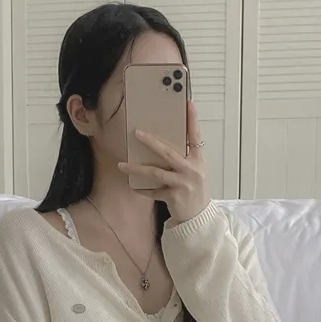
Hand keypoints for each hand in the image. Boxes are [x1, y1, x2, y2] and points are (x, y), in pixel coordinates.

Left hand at [118, 101, 209, 223]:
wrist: (199, 217)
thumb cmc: (195, 191)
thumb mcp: (196, 171)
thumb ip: (185, 158)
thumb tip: (163, 145)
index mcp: (198, 160)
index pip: (195, 136)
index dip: (192, 120)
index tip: (188, 104)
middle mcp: (192, 170)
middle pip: (168, 152)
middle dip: (151, 142)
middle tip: (137, 133)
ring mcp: (183, 183)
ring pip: (156, 172)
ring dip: (136, 168)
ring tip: (122, 165)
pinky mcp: (174, 196)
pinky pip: (153, 191)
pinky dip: (143, 189)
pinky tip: (133, 186)